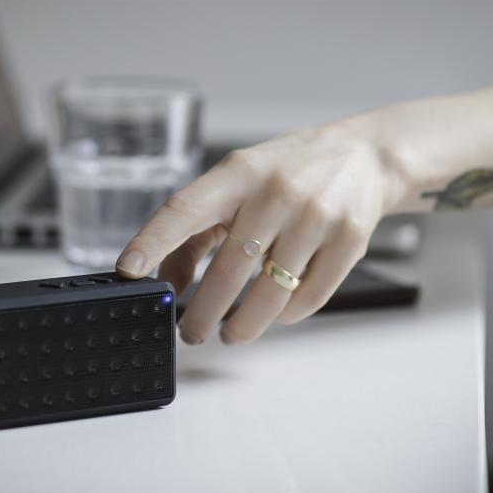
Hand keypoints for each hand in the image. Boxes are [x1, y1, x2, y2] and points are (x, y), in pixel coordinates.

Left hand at [116, 119, 393, 344]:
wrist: (363, 158)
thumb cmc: (286, 174)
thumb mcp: (237, 184)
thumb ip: (197, 231)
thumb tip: (167, 283)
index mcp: (239, 173)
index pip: (186, 208)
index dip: (154, 240)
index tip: (129, 269)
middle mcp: (276, 192)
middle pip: (229, 269)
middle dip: (203, 313)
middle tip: (190, 333)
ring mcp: (316, 217)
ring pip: (270, 294)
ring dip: (244, 325)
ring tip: (230, 334)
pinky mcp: (348, 241)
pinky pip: (308, 298)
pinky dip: (285, 317)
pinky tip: (275, 315)